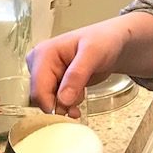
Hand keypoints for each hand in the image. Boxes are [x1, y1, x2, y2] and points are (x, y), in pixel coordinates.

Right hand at [26, 12, 152, 118]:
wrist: (113, 43)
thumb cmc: (104, 41)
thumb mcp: (93, 53)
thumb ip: (77, 74)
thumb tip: (62, 99)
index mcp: (43, 54)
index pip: (38, 88)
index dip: (51, 104)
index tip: (70, 111)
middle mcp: (39, 64)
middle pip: (40, 97)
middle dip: (59, 105)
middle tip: (79, 101)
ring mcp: (46, 74)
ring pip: (47, 102)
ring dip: (64, 106)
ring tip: (81, 95)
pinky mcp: (54, 82)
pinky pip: (54, 101)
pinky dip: (67, 105)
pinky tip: (78, 99)